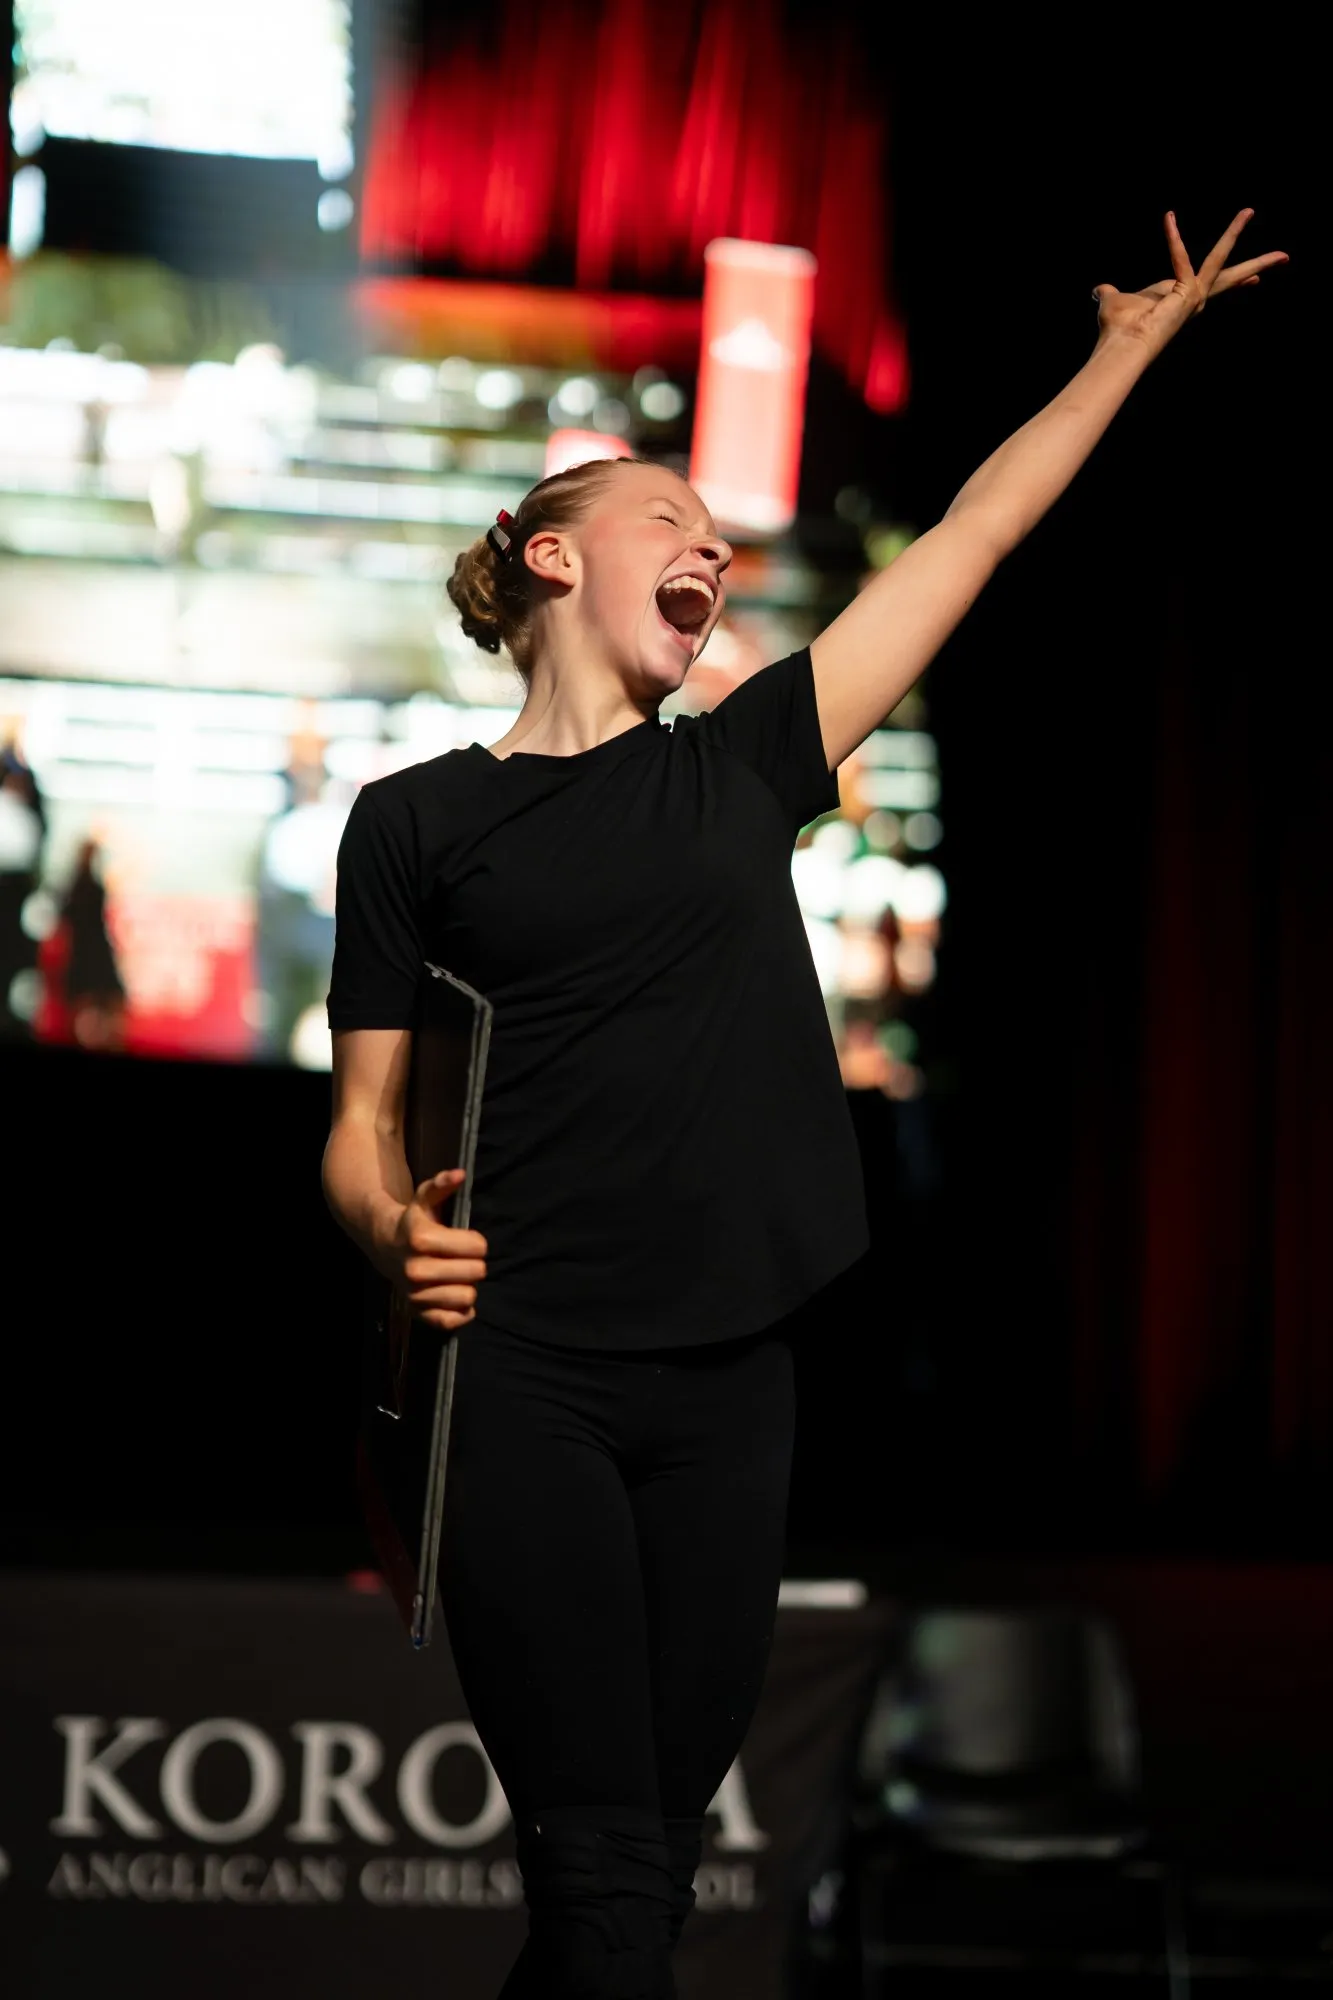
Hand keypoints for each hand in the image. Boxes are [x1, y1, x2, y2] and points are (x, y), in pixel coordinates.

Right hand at [388, 1167, 487, 1330]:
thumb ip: (442, 1184)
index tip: (469, 1241)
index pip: (477, 1247)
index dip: (477, 1242)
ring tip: (458, 1277)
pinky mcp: (417, 1311)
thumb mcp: (424, 1198)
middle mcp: (416, 1269)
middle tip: (464, 1260)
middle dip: (475, 1264)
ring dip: (468, 1287)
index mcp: (422, 1239)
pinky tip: (456, 1298)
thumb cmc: (413, 1220)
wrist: (383, 1244)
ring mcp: (415, 1293)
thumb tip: (460, 1174)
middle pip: (476, 1272)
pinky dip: (460, 1312)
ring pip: (467, 1298)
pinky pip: (450, 1322)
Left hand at [1093, 208, 1287, 360]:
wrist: (1119, 348)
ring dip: (1233, 233)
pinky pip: (1181, 258)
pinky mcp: (1187, 293)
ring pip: (1221, 262)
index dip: (1237, 283)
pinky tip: (1168, 219)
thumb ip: (1109, 292)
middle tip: (1285, 255)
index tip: (1256, 281)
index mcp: (1182, 301)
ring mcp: (1194, 298)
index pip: (1214, 286)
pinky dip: (1172, 239)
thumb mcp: (1114, 301)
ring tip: (1248, 211)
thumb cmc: (1117, 330)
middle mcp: (1194, 301)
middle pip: (1231, 278)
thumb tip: (1099, 290)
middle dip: (1258, 264)